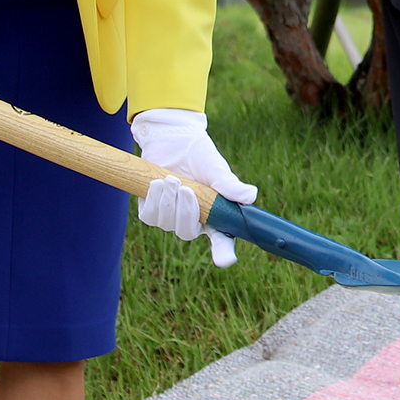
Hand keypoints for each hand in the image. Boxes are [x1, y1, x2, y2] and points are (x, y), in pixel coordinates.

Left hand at [130, 108, 256, 265]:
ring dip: (168, 202)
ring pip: (166, 224)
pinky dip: (153, 200)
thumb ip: (229, 184)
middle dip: (185, 212)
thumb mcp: (216, 168)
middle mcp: (193, 221)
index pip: (222, 241)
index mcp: (215, 216)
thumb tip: (250, 196)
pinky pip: (149, 216)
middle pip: (187, 233)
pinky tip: (157, 182)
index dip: (223, 252)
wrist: (173, 139)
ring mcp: (171, 217)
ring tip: (171, 179)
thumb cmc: (200, 155)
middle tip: (187, 188)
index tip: (225, 260)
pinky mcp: (151, 209)